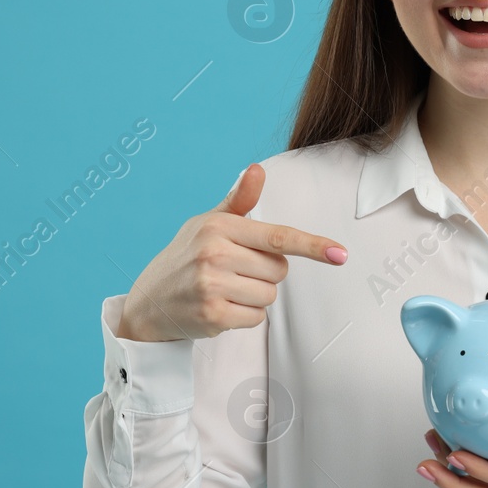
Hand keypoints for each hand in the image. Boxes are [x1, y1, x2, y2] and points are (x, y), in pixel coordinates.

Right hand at [117, 163, 348, 341]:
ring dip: (255, 296)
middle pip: (280, 269)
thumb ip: (239, 201)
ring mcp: (213, 286)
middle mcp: (215, 254)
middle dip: (265, 273)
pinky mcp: (213, 316)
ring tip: (224, 290)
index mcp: (219, 226)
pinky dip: (244, 316)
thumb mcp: (208, 223)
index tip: (340, 254)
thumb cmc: (185, 257)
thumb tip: (258, 169)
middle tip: (233, 272)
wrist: (148, 302)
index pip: (277, 236)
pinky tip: (220, 307)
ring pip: (270, 295)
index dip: (312, 245)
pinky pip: (256, 318)